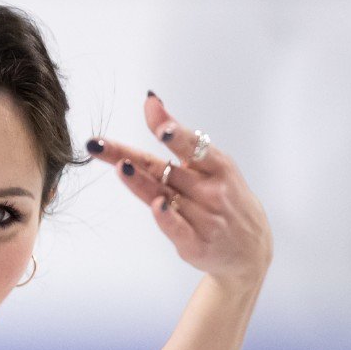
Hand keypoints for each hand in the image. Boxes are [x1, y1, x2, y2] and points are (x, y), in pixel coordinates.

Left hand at [85, 92, 272, 287]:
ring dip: (140, 183)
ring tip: (120, 166)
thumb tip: (150, 100)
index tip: (160, 128)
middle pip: (162, 169)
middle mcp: (211, 190)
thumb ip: (175, 135)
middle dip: (130, 156)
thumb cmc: (223, 197)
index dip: (175, 136)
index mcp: (217, 165)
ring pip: (163, 195)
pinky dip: (166, 217)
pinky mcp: (196, 243)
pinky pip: (177, 228)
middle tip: (100, 144)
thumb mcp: (209, 163)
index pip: (190, 146)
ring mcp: (204, 218)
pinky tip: (157, 206)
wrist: (249, 248)